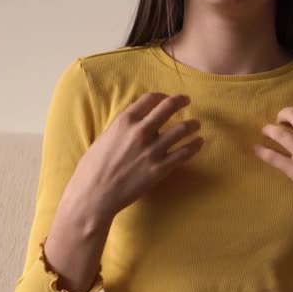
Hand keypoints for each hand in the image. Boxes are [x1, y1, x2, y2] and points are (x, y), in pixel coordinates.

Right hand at [62, 92, 203, 220]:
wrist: (94, 195)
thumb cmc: (93, 169)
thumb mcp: (104, 138)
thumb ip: (122, 128)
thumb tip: (136, 123)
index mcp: (124, 121)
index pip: (149, 99)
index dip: (161, 96)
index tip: (166, 97)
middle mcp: (140, 132)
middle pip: (168, 108)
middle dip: (180, 101)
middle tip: (187, 100)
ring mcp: (152, 150)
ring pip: (181, 129)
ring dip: (191, 124)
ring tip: (196, 124)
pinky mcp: (160, 169)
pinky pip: (184, 153)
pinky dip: (194, 146)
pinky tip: (199, 143)